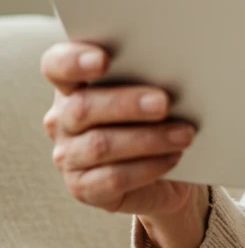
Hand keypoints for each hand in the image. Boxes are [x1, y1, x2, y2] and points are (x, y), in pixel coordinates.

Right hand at [40, 40, 204, 219]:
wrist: (172, 167)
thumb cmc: (158, 115)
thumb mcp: (153, 88)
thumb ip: (149, 73)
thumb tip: (171, 62)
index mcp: (73, 83)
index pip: (56, 65)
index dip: (74, 60)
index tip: (103, 60)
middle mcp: (63, 118)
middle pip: (82, 107)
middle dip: (127, 104)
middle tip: (164, 103)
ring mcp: (69, 155)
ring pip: (100, 145)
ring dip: (148, 139)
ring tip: (185, 134)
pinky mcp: (83, 188)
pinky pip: (112, 178)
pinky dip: (147, 167)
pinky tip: (173, 157)